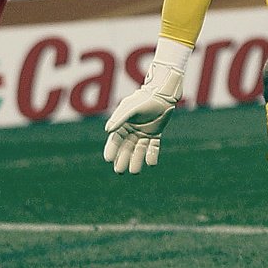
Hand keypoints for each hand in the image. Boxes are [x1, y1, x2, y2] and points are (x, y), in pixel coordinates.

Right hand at [104, 55, 186, 173]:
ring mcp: (143, 133)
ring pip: (139, 150)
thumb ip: (119, 119)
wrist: (160, 94)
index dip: (111, 150)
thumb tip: (108, 131)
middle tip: (120, 171)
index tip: (108, 159)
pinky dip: (152, 155)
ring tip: (134, 172)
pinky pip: (153, 146)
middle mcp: (131, 131)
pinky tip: (151, 164)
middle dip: (122, 159)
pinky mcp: (155, 133)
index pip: (115, 141)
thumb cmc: (142, 100)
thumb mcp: (129, 109)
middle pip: (126, 148)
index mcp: (122, 126)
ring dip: (136, 160)